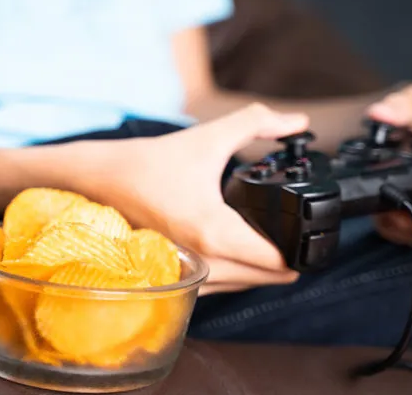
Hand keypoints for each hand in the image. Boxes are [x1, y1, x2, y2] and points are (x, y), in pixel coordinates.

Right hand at [75, 104, 307, 294]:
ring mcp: (187, 275)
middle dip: (286, 259)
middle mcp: (202, 261)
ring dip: (261, 270)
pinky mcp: (175, 279)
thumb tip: (299, 122)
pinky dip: (236, 275)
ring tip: (267, 240)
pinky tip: (236, 251)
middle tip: (293, 234)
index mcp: (214, 230)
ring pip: (244, 287)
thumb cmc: (151, 163)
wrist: (103, 182)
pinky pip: (220, 289)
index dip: (300, 248)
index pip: (276, 261)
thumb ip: (257, 123)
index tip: (307, 230)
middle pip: (266, 279)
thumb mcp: (209, 137)